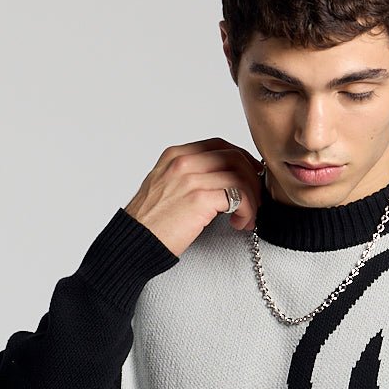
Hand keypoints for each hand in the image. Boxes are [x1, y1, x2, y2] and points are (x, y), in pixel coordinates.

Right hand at [124, 137, 264, 256]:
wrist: (134, 242)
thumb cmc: (151, 223)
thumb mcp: (166, 188)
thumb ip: (190, 178)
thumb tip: (224, 183)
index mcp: (175, 156)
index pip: (220, 145)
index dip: (242, 159)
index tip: (252, 176)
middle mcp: (183, 162)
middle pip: (234, 156)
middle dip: (252, 179)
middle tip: (255, 200)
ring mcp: (190, 178)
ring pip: (240, 175)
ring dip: (252, 198)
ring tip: (246, 217)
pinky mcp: (199, 199)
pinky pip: (238, 196)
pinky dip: (247, 210)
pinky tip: (239, 223)